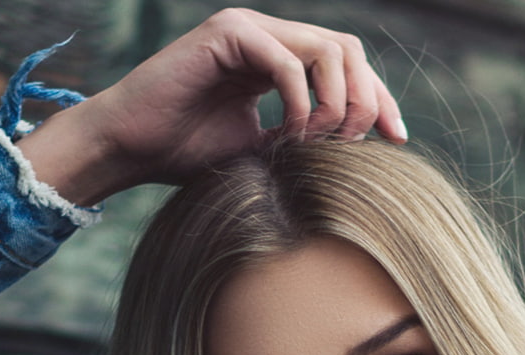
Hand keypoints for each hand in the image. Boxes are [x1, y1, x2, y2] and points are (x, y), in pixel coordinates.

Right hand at [14, 8, 405, 206]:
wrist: (128, 149)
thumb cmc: (182, 154)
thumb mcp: (260, 150)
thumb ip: (302, 138)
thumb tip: (355, 152)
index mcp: (277, 58)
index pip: (347, 64)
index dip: (377, 100)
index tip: (396, 140)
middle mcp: (267, 36)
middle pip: (349, 49)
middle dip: (366, 98)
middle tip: (356, 143)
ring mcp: (249, 30)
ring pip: (329, 48)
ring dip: (337, 101)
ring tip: (321, 141)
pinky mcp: (228, 34)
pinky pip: (288, 60)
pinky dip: (301, 101)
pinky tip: (290, 135)